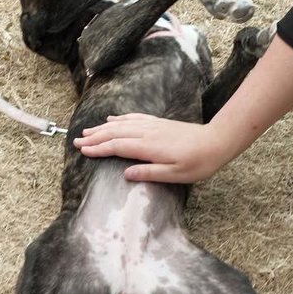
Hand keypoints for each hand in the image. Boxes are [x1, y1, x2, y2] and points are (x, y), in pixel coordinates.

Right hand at [74, 114, 229, 182]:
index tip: (82, 151)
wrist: (216, 141)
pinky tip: (112, 119)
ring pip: (121, 124)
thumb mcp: (175, 175)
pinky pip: (134, 118)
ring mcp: (152, 126)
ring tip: (87, 131)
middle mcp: (147, 133)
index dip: (98, 149)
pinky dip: (120, 118)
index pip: (117, 147)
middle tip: (75, 141)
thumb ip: (149, 173)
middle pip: (114, 133)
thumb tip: (126, 175)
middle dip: (94, 137)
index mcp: (148, 147)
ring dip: (102, 128)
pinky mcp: (158, 123)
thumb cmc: (198, 163)